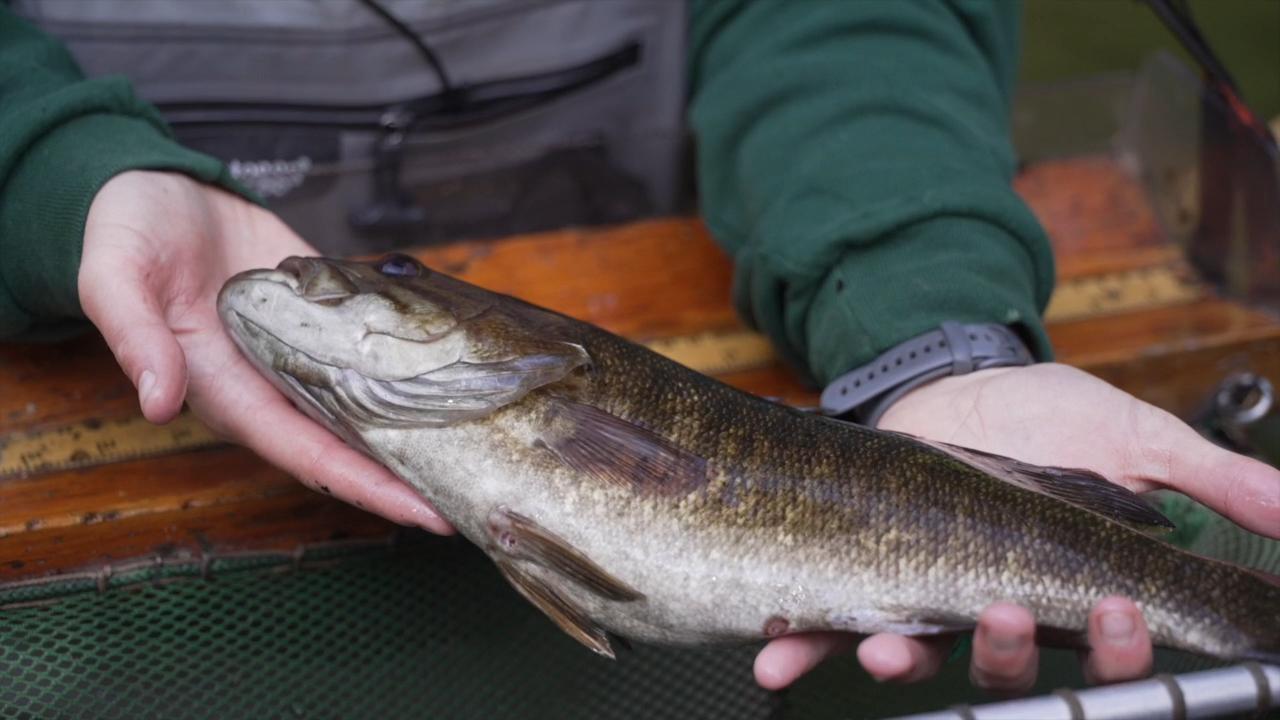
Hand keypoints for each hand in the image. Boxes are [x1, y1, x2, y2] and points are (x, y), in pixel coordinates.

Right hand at [79, 170, 452, 533]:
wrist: (154, 190)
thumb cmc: (127, 234)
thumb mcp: (114, 276)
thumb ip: (135, 337)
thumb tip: (159, 401)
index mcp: (226, 392)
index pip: (305, 454)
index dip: (363, 485)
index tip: (422, 512)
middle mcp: (273, 386)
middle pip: (350, 446)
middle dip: (408, 477)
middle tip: (476, 498)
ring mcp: (305, 355)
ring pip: (369, 408)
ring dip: (419, 433)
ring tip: (481, 451)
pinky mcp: (326, 320)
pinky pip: (373, 355)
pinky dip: (414, 370)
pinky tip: (461, 381)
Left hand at [754, 363, 1278, 690]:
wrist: (963, 383)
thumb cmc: (1054, 418)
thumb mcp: (1139, 440)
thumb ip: (1212, 481)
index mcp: (1069, 590)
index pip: (1102, 650)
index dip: (1115, 652)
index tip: (1120, 618)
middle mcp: (998, 606)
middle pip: (1007, 667)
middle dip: (1005, 654)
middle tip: (1000, 614)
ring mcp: (928, 594)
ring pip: (920, 654)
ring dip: (898, 658)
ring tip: (884, 647)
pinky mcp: (866, 570)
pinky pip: (833, 622)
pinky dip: (805, 643)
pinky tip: (777, 654)